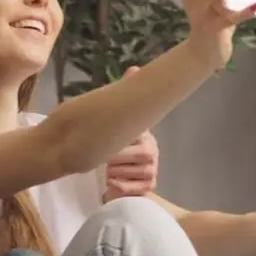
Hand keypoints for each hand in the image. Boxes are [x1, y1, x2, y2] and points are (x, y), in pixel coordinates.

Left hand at [102, 67, 160, 200]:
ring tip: (107, 170)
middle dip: (112, 158)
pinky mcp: (148, 187)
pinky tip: (111, 183)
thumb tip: (133, 68)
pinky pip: (133, 187)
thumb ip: (122, 95)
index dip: (119, 143)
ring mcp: (152, 170)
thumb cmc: (111, 148)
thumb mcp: (111, 122)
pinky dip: (119, 186)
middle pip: (131, 154)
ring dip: (113, 172)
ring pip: (129, 171)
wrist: (116, 178)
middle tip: (103, 159)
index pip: (136, 133)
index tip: (108, 146)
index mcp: (144, 133)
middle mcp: (152, 150)